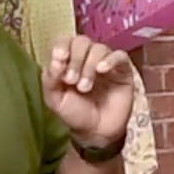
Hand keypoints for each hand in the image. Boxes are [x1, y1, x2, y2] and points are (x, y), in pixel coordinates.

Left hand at [42, 35, 137, 151]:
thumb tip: (56, 60)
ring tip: (85, 87)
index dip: (62, 45)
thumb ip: (50, 79)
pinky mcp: (123, 71)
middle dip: (75, 59)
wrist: (96, 132)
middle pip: (82, 42)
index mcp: (68, 60)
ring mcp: (106, 63)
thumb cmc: (75, 114)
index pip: (65, 40)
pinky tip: (102, 70)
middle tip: (72, 81)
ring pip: (99, 48)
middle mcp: (87, 57)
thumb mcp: (55, 99)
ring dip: (89, 66)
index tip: (60, 58)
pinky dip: (110, 60)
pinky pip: (120, 56)